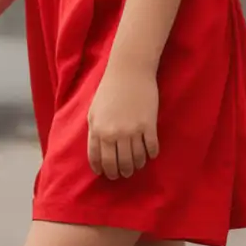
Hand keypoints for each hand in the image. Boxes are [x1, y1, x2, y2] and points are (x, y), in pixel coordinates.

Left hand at [87, 60, 158, 179]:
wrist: (129, 71)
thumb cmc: (109, 89)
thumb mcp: (93, 111)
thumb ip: (94, 132)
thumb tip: (98, 151)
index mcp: (98, 130)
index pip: (97, 158)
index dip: (101, 169)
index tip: (105, 173)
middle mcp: (113, 134)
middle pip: (117, 163)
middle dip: (119, 172)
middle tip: (122, 174)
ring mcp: (132, 131)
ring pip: (135, 159)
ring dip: (135, 166)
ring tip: (135, 167)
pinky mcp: (149, 125)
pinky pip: (151, 148)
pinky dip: (151, 154)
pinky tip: (150, 155)